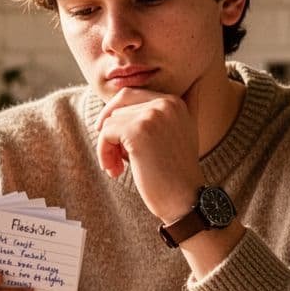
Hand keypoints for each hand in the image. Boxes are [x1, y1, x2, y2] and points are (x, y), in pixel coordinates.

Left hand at [95, 87, 204, 222]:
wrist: (186, 200)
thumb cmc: (177, 174)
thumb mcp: (180, 134)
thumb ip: (171, 112)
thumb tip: (173, 90)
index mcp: (174, 102)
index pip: (130, 96)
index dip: (117, 116)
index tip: (115, 140)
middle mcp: (165, 104)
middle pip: (118, 108)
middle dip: (112, 133)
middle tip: (116, 160)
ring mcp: (151, 116)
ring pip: (110, 121)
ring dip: (108, 147)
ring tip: (118, 168)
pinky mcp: (137, 132)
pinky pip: (105, 134)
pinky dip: (104, 153)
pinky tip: (115, 171)